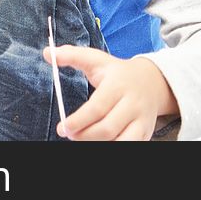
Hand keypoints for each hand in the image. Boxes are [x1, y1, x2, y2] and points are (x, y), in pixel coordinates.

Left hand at [42, 45, 177, 140]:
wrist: (152, 81)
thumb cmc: (116, 72)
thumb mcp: (95, 59)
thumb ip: (72, 55)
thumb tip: (47, 53)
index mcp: (117, 84)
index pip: (97, 107)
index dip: (78, 120)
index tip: (63, 128)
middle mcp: (132, 103)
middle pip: (107, 128)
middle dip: (84, 135)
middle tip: (69, 135)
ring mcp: (142, 119)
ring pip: (121, 141)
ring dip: (99, 144)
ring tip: (83, 139)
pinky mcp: (146, 132)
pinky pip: (131, 146)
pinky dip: (113, 146)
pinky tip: (99, 142)